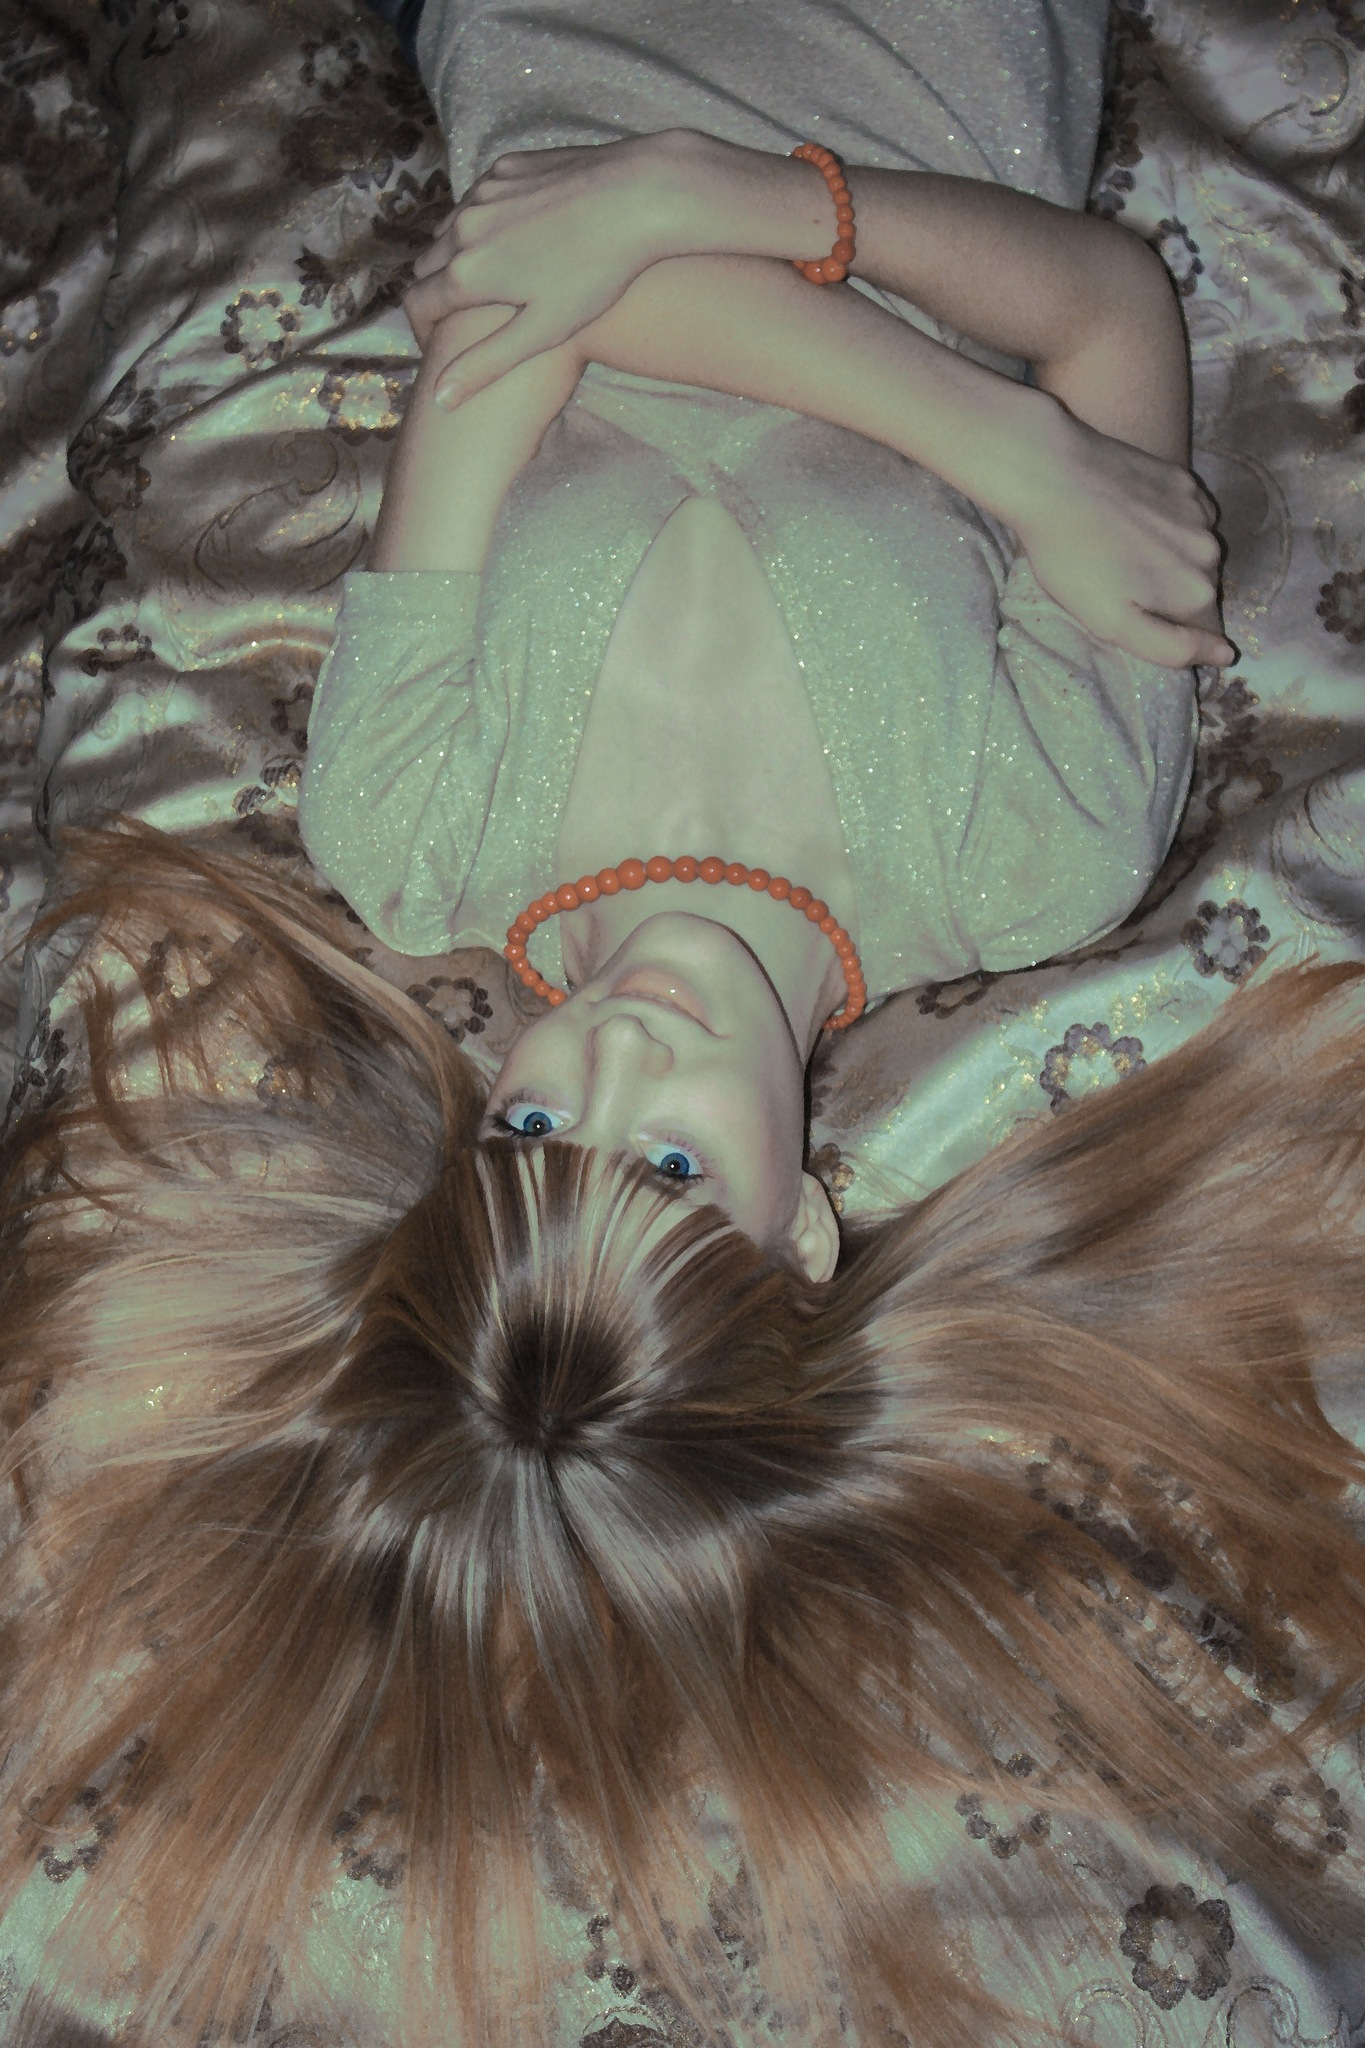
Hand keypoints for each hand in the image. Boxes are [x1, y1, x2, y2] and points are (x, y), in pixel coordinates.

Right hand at [404, 131, 699, 405]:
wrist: (638, 196)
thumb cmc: (596, 272)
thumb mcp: (542, 331)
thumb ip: (487, 362)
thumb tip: (441, 398)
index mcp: (467, 272)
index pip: (417, 304)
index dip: (423, 331)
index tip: (440, 345)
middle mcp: (464, 227)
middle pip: (427, 266)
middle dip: (439, 292)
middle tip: (467, 317)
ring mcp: (484, 191)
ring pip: (451, 230)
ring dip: (459, 255)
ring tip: (493, 280)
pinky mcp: (507, 167)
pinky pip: (480, 199)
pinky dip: (485, 221)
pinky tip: (519, 238)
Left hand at [1008, 406, 1234, 667]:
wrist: (1052, 478)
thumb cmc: (1072, 558)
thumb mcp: (1113, 623)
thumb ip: (1173, 648)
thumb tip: (1226, 654)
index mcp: (1197, 594)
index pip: (1201, 629)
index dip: (1166, 626)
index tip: (1130, 610)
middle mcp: (1212, 552)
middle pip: (1197, 589)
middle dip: (1165, 592)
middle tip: (1115, 578)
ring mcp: (1200, 512)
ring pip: (1193, 551)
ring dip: (1166, 555)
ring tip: (1118, 545)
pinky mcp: (1184, 481)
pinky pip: (1186, 515)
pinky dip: (1164, 521)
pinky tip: (1127, 515)